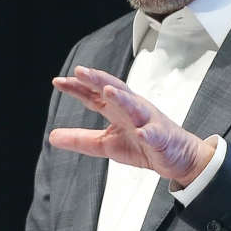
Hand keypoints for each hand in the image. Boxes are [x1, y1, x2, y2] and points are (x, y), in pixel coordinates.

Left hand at [49, 66, 215, 186]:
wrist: (178, 158)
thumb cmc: (144, 146)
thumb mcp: (106, 144)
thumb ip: (80, 139)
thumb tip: (52, 136)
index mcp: (118, 110)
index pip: (95, 95)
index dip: (78, 87)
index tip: (59, 81)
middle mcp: (132, 109)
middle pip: (114, 89)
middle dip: (98, 80)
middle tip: (81, 72)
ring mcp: (148, 121)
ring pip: (134, 106)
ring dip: (122, 98)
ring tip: (108, 92)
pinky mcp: (161, 137)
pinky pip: (155, 134)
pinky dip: (149, 133)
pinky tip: (141, 132)